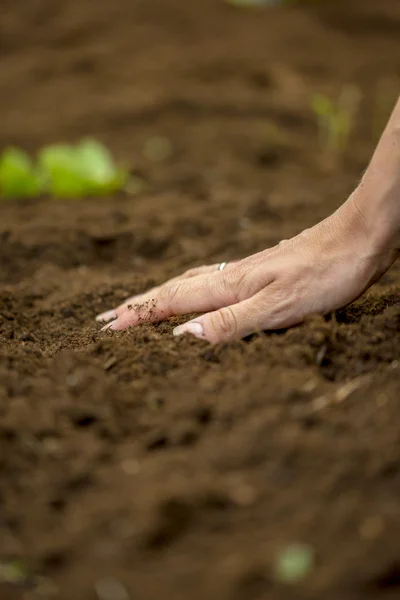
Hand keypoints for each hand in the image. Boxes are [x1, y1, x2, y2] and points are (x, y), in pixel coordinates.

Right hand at [96, 195, 397, 342]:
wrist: (357, 239)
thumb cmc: (324, 275)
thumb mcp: (279, 307)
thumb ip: (231, 322)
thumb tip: (182, 336)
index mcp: (229, 287)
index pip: (172, 302)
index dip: (139, 315)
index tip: (107, 327)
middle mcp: (230, 277)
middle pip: (173, 290)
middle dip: (139, 305)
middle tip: (109, 317)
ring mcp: (244, 272)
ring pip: (190, 285)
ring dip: (160, 296)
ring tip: (141, 305)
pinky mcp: (260, 272)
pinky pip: (210, 283)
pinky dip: (188, 291)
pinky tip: (196, 292)